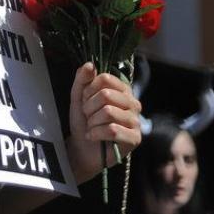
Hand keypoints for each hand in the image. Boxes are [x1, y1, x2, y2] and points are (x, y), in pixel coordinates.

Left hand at [66, 63, 140, 184]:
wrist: (82, 148)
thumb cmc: (83, 121)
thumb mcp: (78, 98)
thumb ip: (82, 79)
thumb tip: (90, 65)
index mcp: (123, 90)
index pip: (105, 78)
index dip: (88, 90)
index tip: (85, 101)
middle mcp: (133, 103)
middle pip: (106, 95)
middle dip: (89, 108)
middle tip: (88, 117)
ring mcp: (136, 121)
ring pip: (108, 112)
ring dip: (92, 122)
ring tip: (91, 127)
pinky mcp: (135, 139)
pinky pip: (112, 130)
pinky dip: (96, 133)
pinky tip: (94, 136)